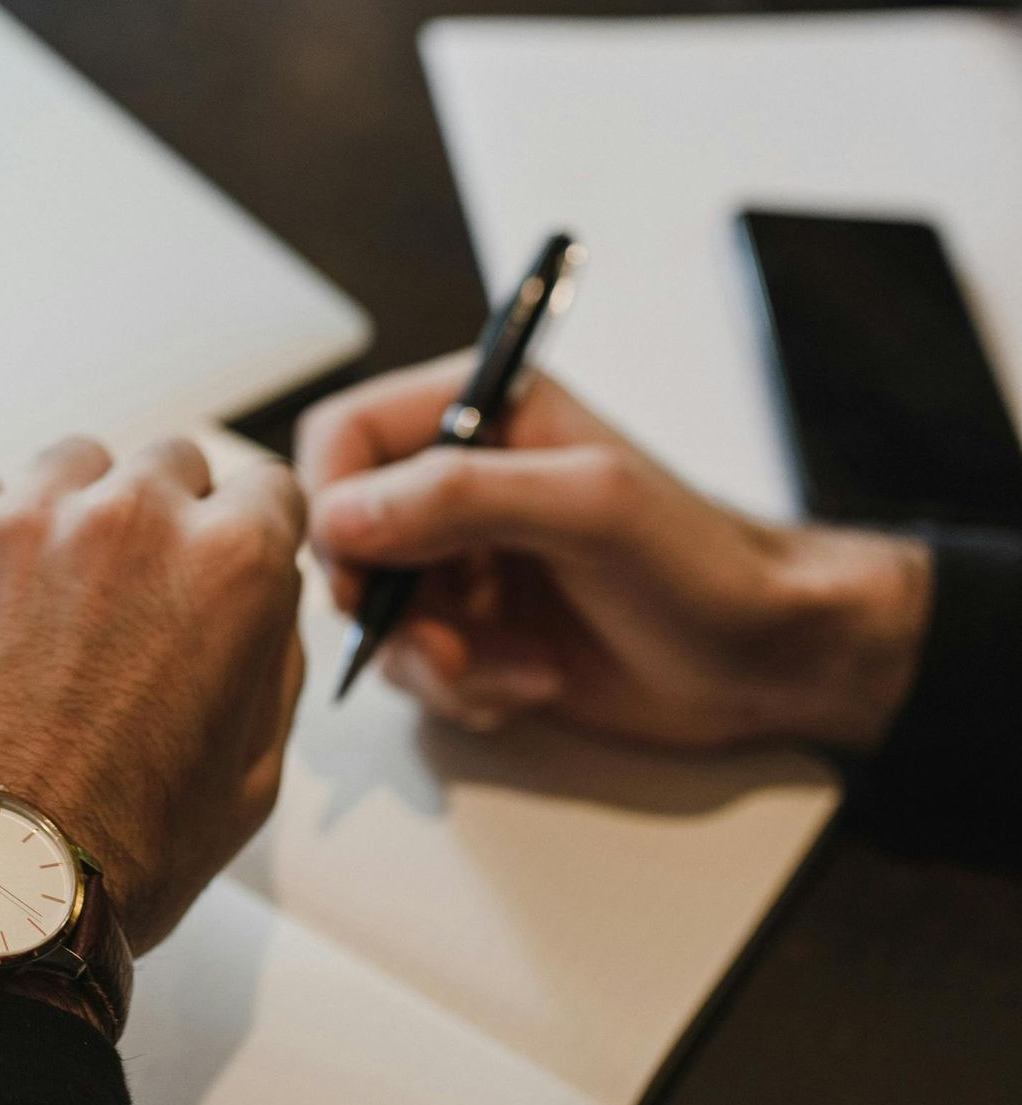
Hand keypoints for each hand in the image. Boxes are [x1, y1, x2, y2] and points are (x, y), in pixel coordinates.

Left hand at [0, 434, 307, 1007]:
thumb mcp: (252, 779)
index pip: (267, 489)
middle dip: (157, 524)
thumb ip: (273, 663)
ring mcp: (24, 517)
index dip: (243, 535)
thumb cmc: (113, 856)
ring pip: (68, 466)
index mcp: (233, 566)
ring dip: (67, 518)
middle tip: (122, 607)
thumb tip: (267, 600)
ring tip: (37, 610)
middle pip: (167, 467)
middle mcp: (134, 518)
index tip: (211, 567)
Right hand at [297, 352, 932, 751]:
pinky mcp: (475, 634)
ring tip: (515, 669)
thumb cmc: (704, 565)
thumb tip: (340, 518)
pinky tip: (531, 684)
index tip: (360, 571)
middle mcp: (461, 486)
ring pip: (376, 617)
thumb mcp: (591, 508)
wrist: (770, 662)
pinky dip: (461, 689)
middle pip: (347, 538)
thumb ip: (460, 496)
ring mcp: (464, 564)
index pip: (346, 436)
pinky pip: (414, 668)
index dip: (333, 503)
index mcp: (481, 414)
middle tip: (446, 642)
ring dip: (434, 659)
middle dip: (388, 605)